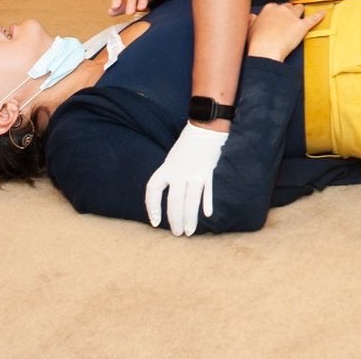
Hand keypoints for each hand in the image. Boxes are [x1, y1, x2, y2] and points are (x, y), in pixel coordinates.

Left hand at [145, 121, 227, 235]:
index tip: (154, 222)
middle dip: (175, 219)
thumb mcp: (172, 159)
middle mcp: (178, 172)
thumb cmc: (188, 144)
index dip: (152, 207)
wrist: (204, 127)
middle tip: (177, 233)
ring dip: (190, 218)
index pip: (153, 190)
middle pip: (174, 201)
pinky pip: (207, 190)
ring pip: (190, 200)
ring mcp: (194, 172)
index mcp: (166, 168)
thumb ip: (170, 176)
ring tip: (189, 232)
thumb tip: (170, 198)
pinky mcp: (208, 171)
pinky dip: (207, 203)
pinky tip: (207, 215)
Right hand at [246, 2, 324, 60]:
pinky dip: (319, 15)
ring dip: (301, 12)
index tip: (278, 19)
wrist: (265, 51)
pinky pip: (313, 18)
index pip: (277, 7)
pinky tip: (323, 13)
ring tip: (302, 16)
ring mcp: (292, 17)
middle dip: (289, 12)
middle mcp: (281, 9)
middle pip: (288, 7)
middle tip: (289, 20)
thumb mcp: (249, 27)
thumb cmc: (256, 42)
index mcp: (269, 8)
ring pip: (300, 9)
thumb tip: (252, 17)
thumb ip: (252, 20)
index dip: (278, 13)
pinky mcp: (302, 26)